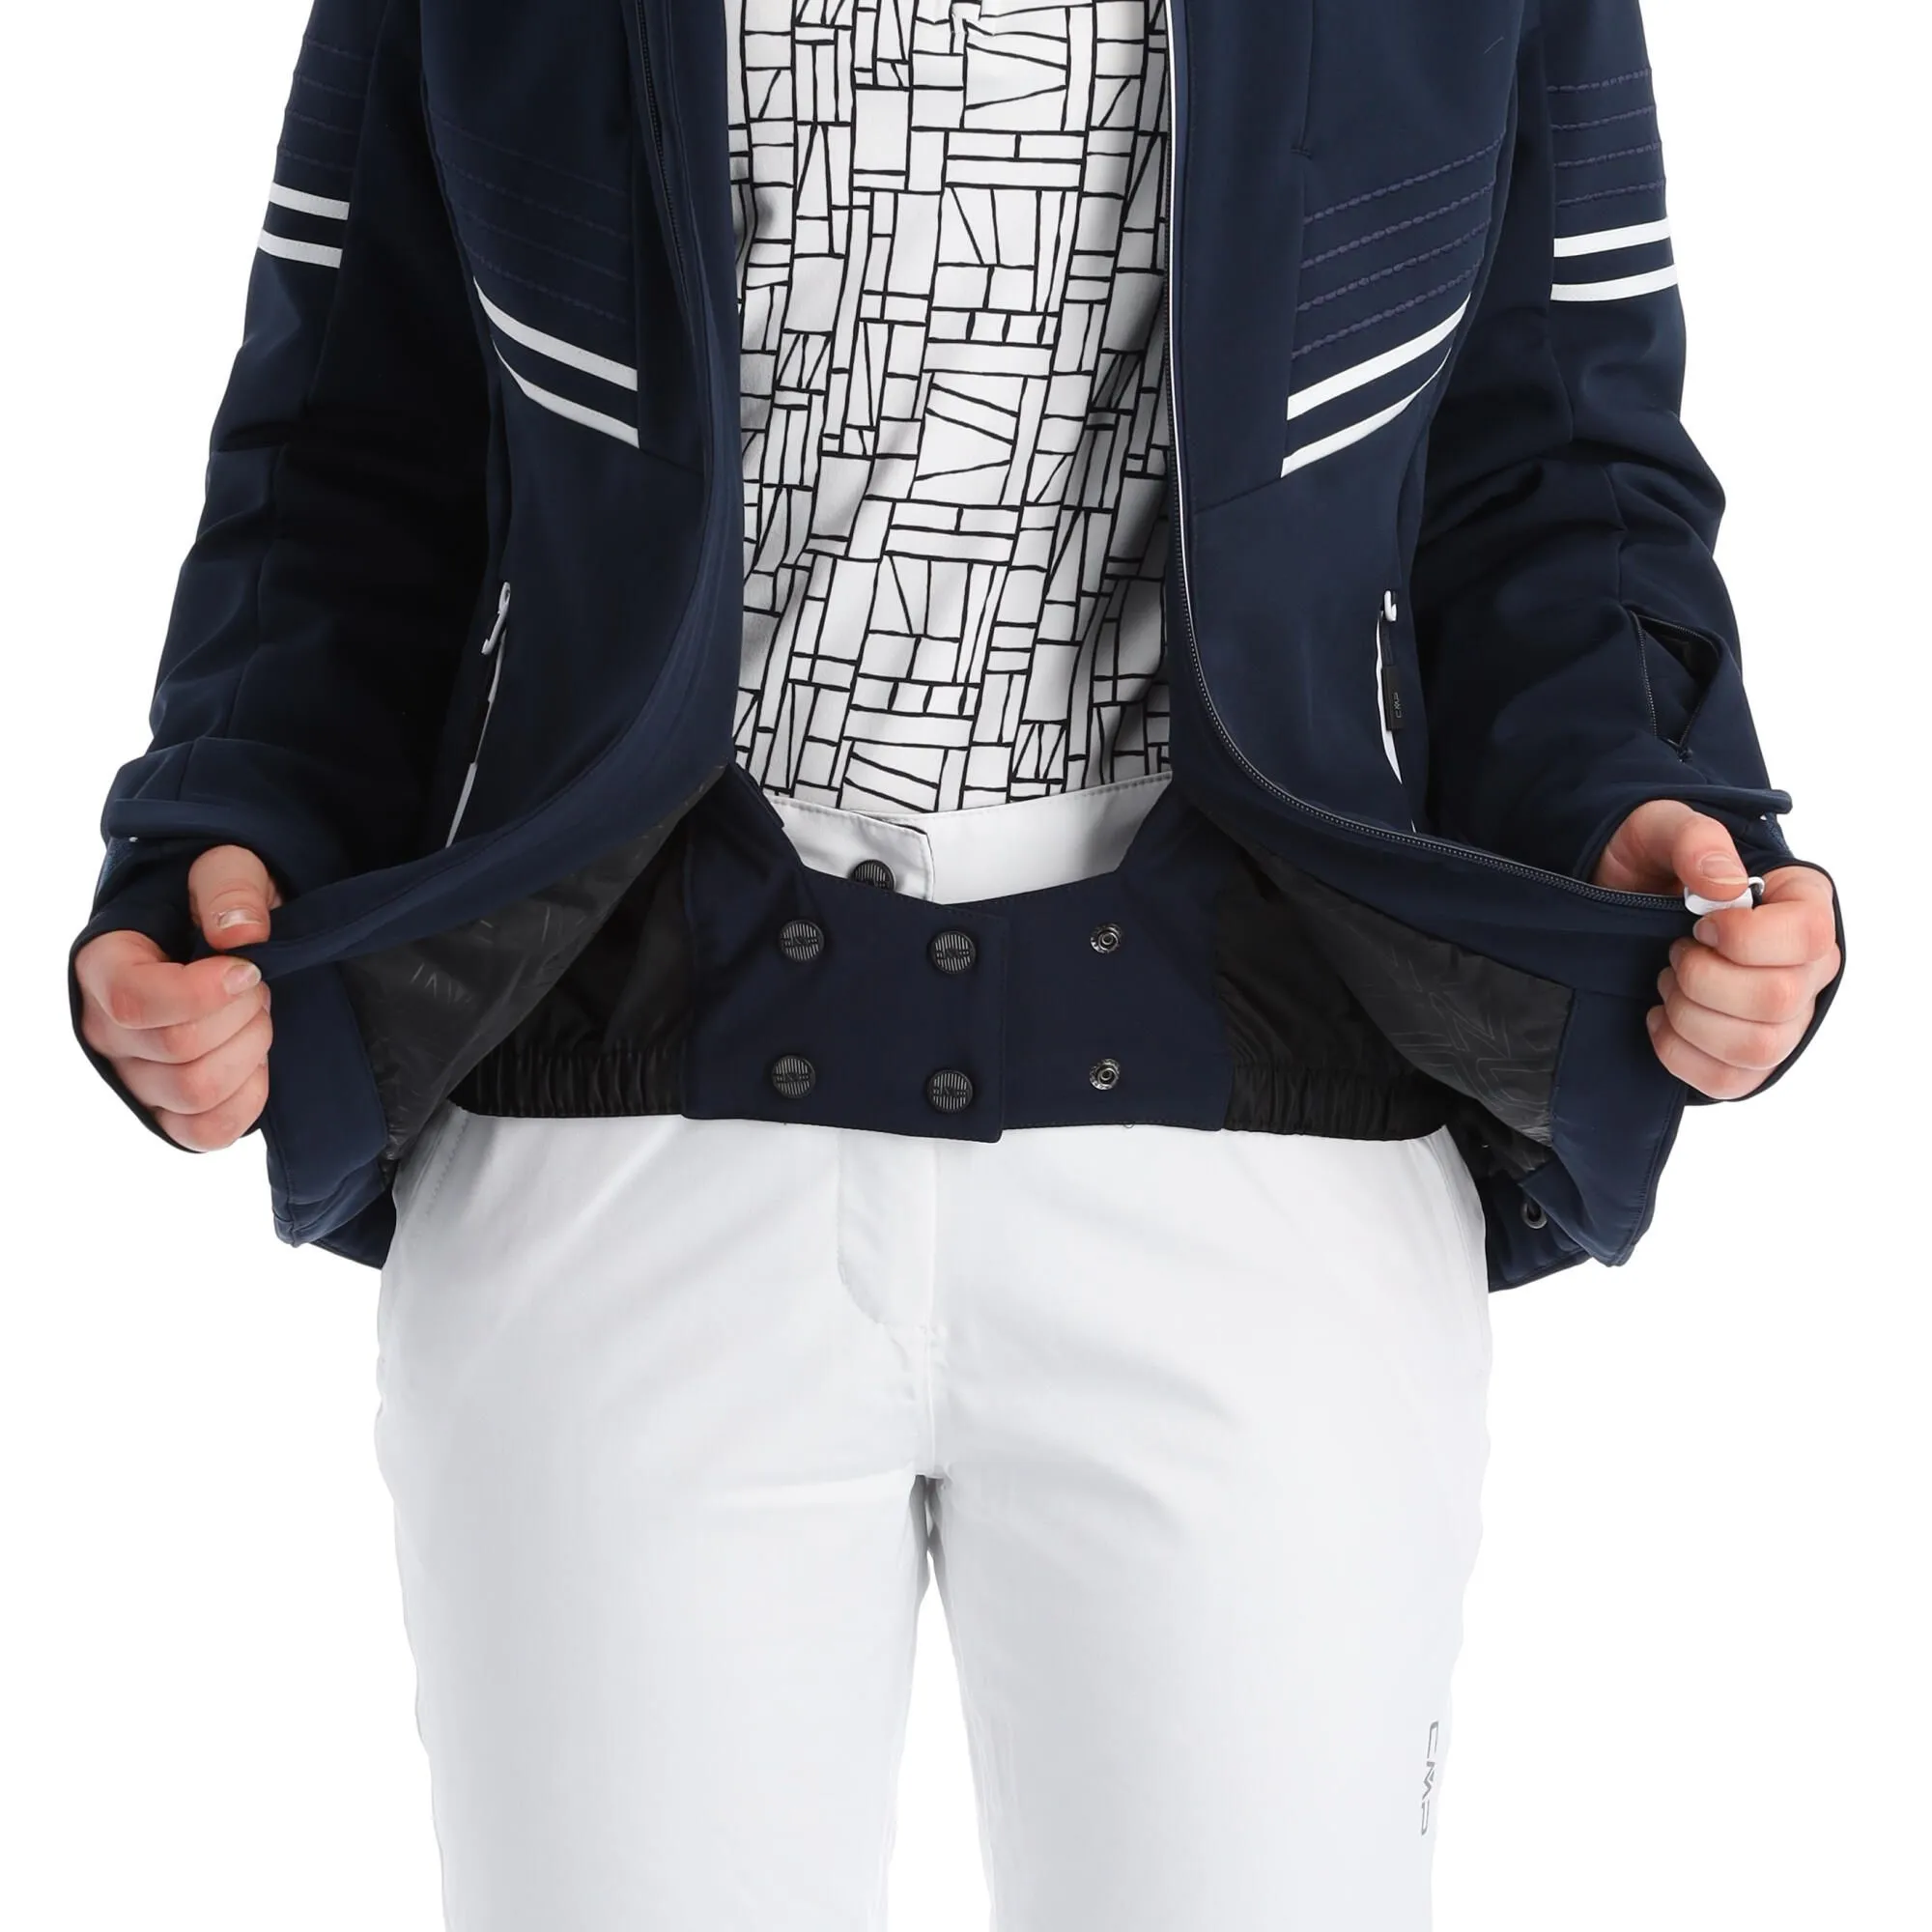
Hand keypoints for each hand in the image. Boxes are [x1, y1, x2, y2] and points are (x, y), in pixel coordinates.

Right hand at [74, 847, 281, 1149]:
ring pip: (198, 1091)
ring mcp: (136, 1079)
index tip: (247, 969)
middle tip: (257, 986)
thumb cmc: (218, 904)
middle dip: (243, 1013)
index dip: (203, 992)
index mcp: (103, 966)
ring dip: (250, 1048)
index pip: (133, 1000)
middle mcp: (107, 1030)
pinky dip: (248, 1099)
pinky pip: (209, 1131)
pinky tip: (255, 1060)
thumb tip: (239, 935)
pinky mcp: (172, 1115)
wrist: (235, 944)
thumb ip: (229, 886)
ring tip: (254, 1016)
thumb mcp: (228, 868)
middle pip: (179, 1048)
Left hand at [1593, 800, 1839, 1098]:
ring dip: (1691, 1017)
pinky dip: (1680, 1054)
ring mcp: (1784, 1018)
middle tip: (1674, 953)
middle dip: (1703, 979)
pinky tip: (1660, 1018)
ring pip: (1758, 1047)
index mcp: (1802, 903)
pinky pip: (1730, 1082)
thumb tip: (1724, 883)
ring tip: (1668, 983)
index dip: (1745, 937)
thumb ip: (1692, 837)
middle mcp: (1807, 967)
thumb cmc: (1650, 862)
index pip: (1810, 934)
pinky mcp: (1748, 1058)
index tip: (1699, 923)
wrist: (1619, 900)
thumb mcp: (1657, 828)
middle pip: (1778, 999)